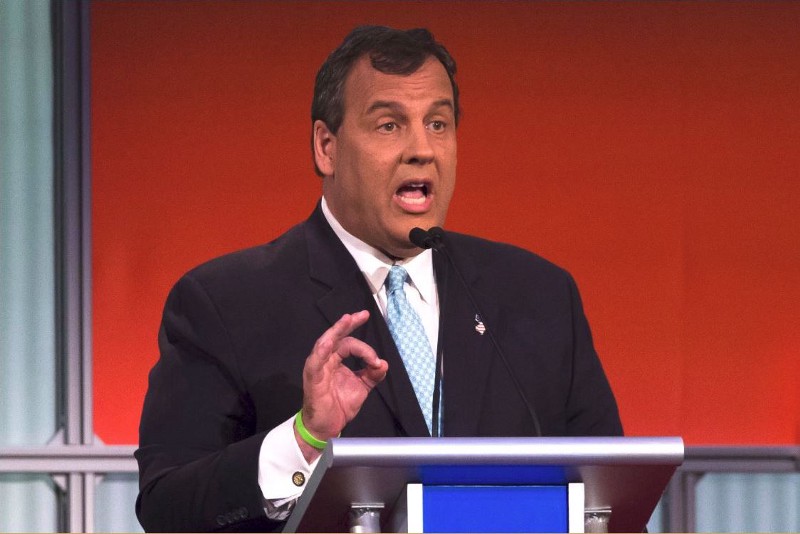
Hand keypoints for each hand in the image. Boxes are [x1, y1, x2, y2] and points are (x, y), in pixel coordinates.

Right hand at [296, 310, 387, 460]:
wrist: (328, 427)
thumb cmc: (339, 406)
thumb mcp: (362, 387)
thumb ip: (372, 374)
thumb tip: (383, 363)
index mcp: (336, 360)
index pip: (349, 344)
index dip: (366, 350)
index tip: (376, 362)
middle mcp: (326, 360)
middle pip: (337, 337)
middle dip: (349, 324)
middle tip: (362, 315)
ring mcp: (317, 367)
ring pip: (325, 343)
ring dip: (336, 331)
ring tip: (347, 320)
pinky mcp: (312, 378)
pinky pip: (315, 362)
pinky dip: (321, 351)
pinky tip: (328, 342)